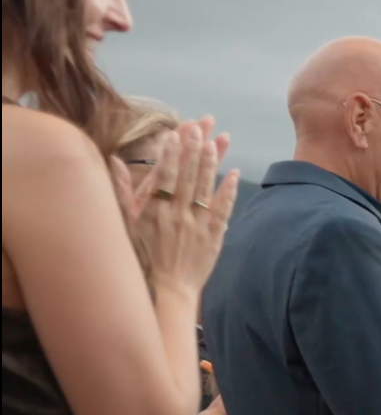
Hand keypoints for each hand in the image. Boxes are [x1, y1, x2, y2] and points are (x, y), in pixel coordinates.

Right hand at [128, 117, 238, 300]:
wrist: (167, 288)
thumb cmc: (143, 255)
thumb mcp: (126, 224)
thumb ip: (121, 191)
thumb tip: (113, 160)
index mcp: (153, 211)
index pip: (163, 175)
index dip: (171, 153)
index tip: (176, 133)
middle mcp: (176, 215)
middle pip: (186, 176)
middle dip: (194, 149)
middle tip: (200, 126)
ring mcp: (197, 225)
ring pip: (205, 189)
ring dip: (212, 164)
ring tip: (217, 141)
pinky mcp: (213, 236)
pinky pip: (222, 210)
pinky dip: (228, 191)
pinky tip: (234, 173)